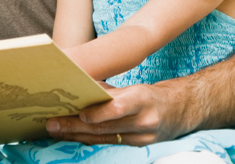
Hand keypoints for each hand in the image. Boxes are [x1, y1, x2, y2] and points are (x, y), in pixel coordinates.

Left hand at [46, 82, 192, 145]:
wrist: (182, 111)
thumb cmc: (152, 95)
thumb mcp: (134, 88)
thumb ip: (109, 91)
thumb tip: (80, 88)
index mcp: (143, 98)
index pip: (118, 107)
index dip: (97, 113)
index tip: (77, 112)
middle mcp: (144, 121)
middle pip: (105, 127)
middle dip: (75, 126)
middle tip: (52, 124)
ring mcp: (142, 138)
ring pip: (104, 138)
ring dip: (77, 135)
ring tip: (56, 130)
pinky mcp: (138, 147)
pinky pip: (109, 144)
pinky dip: (90, 140)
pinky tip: (73, 137)